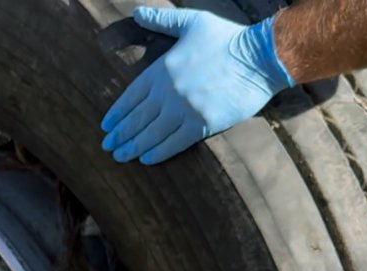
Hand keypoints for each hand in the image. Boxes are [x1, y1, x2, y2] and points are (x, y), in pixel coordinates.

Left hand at [100, 8, 293, 164]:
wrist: (261, 57)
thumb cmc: (227, 38)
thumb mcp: (192, 22)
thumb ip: (162, 20)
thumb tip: (137, 12)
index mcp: (162, 69)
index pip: (131, 96)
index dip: (117, 113)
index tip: (106, 126)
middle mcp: (168, 92)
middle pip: (137, 119)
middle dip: (120, 135)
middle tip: (107, 146)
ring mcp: (184, 110)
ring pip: (152, 134)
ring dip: (134, 147)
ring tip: (121, 156)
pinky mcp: (202, 124)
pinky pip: (174, 143)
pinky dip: (158, 152)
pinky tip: (146, 159)